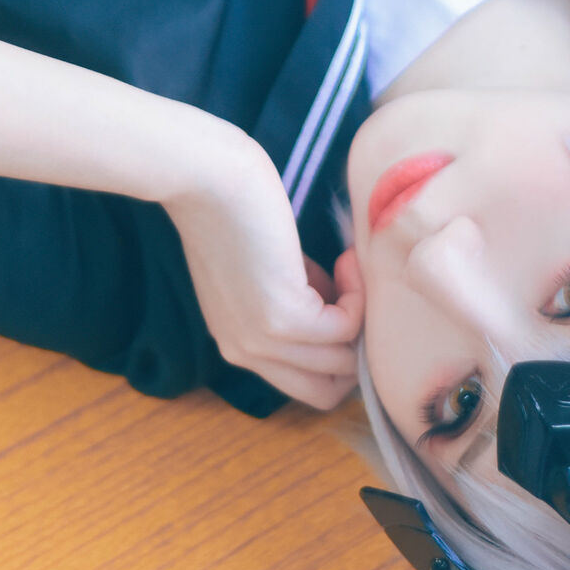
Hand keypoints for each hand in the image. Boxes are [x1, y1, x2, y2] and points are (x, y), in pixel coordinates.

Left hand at [166, 127, 364, 408]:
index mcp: (239, 343)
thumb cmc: (235, 205)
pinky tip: (345, 260)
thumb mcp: (265, 268)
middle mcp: (246, 353)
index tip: (344, 302)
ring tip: (349, 268)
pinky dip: (358, 296)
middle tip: (357, 296)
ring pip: (343, 364)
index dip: (336, 354)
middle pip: (327, 392)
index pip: (305, 387)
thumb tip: (336, 303)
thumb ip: (298, 295)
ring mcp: (263, 339)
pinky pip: (345, 328)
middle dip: (356, 349)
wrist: (207, 177)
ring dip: (362, 317)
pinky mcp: (282, 316)